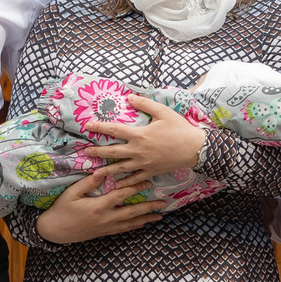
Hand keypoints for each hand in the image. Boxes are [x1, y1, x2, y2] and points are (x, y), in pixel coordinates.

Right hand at [33, 167, 165, 243]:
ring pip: (130, 224)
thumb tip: (102, 171)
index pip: (122, 195)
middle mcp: (106, 218)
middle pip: (132, 212)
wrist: (54, 231)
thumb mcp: (72, 193)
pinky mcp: (103, 233)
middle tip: (162, 204)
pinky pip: (123, 230)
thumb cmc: (61, 209)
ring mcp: (106, 227)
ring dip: (146, 219)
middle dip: (148, 207)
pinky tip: (142, 225)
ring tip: (159, 217)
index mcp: (99, 206)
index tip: (148, 183)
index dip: (135, 188)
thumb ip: (88, 183)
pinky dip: (134, 227)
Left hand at [81, 95, 206, 177]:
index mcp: (139, 135)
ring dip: (107, 170)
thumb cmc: (179, 128)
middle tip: (85, 153)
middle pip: (113, 152)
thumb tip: (129, 97)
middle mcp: (138, 151)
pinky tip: (117, 185)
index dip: (100, 127)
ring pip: (121, 168)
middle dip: (97, 152)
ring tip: (95, 173)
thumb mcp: (163, 112)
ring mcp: (144, 163)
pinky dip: (126, 183)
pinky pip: (135, 178)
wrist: (194, 148)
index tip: (88, 126)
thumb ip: (145, 104)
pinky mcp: (151, 171)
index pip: (114, 129)